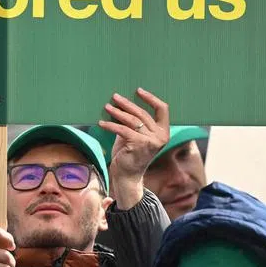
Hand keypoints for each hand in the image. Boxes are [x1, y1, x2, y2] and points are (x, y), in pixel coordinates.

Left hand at [98, 88, 170, 207]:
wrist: (127, 176)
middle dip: (127, 103)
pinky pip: (122, 130)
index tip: (138, 90)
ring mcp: (151, 141)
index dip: (150, 98)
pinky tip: (101, 122)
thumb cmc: (129, 154)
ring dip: (117, 112)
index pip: (162, 109)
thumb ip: (133, 122)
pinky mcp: (138, 145)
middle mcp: (161, 136)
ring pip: (132, 120)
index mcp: (164, 132)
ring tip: (106, 106)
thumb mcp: (134, 135)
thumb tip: (121, 102)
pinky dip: (110, 125)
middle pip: (143, 113)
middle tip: (115, 96)